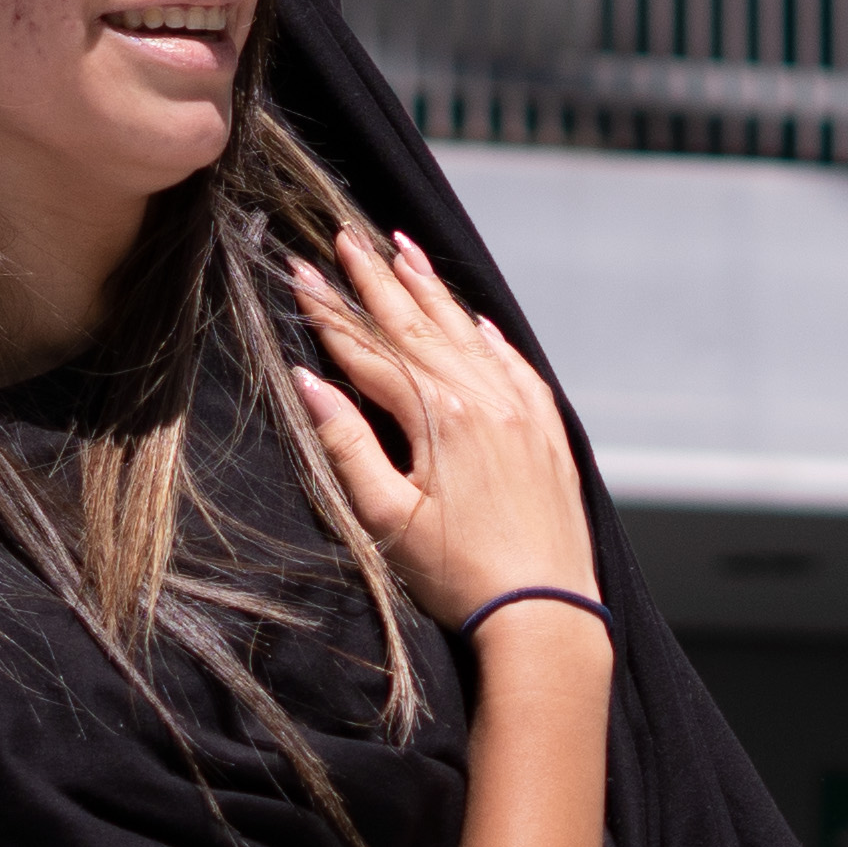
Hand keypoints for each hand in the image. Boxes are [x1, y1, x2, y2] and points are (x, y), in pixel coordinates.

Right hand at [287, 227, 599, 630]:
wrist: (545, 610)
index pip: (368, 350)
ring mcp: (521, 409)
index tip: (300, 269)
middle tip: (344, 236)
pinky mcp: (547, 428)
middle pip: (415, 326)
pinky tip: (470, 316)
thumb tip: (307, 382)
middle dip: (375, 280)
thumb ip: (346, 445)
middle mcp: (483, 398)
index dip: (329, 310)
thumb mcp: (386, 517)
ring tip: (401, 249)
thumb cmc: (459, 575)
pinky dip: (486, 334)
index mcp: (437, 415)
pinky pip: (513, 362)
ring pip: (465, 333)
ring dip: (429, 291)